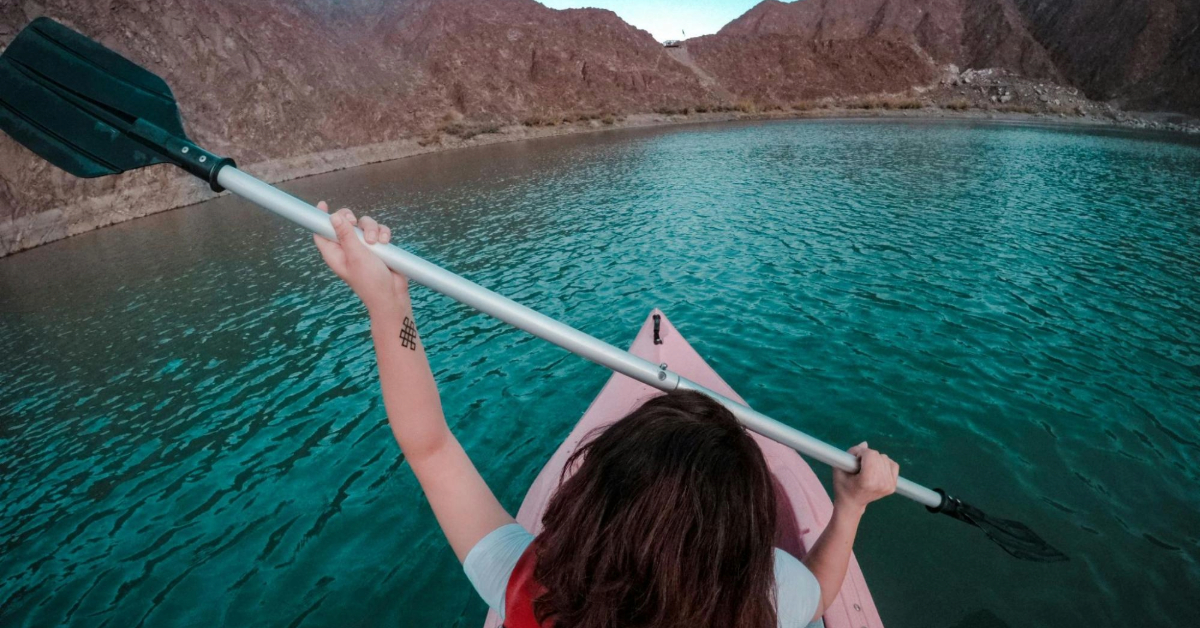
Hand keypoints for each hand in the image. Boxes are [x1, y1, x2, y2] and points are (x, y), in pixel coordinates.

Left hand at [312, 201, 408, 322]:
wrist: (392, 295)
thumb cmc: (370, 281)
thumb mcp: (356, 256)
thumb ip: (345, 235)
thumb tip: (334, 217)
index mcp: (335, 253)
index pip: (322, 232)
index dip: (321, 218)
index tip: (323, 205)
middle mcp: (347, 248)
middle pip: (344, 222)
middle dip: (351, 219)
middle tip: (354, 222)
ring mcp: (363, 247)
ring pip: (364, 224)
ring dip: (372, 229)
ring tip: (375, 242)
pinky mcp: (378, 247)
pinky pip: (379, 231)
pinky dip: (383, 234)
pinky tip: (385, 243)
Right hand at [832, 442, 898, 512]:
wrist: (852, 504)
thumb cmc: (842, 487)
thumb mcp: (839, 470)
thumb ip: (849, 455)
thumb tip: (865, 444)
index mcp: (867, 481)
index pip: (870, 455)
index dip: (860, 452)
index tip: (853, 458)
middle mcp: (881, 483)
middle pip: (878, 456)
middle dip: (867, 455)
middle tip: (859, 463)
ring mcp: (889, 485)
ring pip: (885, 458)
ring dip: (875, 459)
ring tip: (866, 468)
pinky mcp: (893, 486)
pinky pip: (893, 465)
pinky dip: (885, 463)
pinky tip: (876, 469)